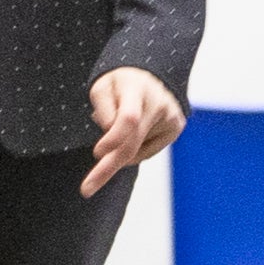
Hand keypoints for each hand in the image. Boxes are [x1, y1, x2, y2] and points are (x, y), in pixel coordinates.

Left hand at [82, 67, 184, 197]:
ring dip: (120, 151)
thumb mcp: (102, 87)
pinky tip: (135, 132)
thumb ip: (103, 109)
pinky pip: (148, 152)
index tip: (98, 153)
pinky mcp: (176, 127)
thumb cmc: (119, 83)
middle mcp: (159, 102)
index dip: (113, 138)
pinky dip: (135, 149)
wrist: (148, 75)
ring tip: (119, 127)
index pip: (129, 118)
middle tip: (87, 189)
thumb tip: (109, 137)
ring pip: (138, 151)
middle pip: (132, 143)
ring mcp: (171, 116)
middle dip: (107, 168)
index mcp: (136, 88)